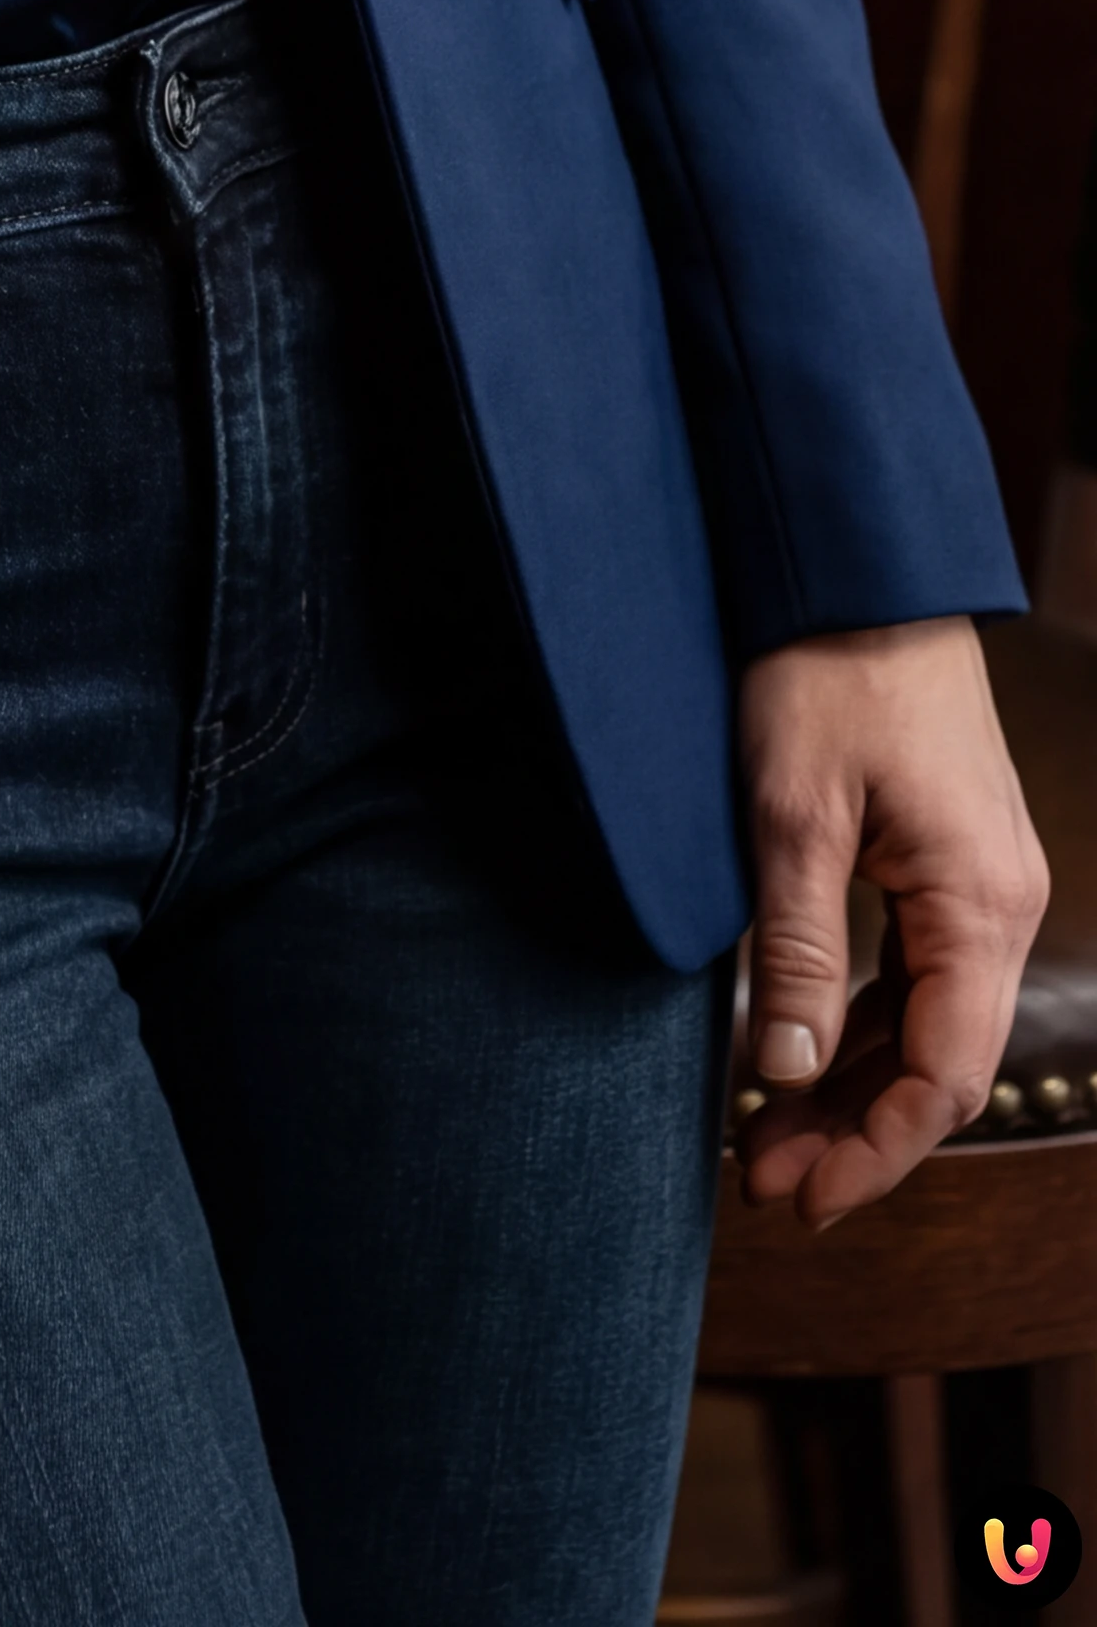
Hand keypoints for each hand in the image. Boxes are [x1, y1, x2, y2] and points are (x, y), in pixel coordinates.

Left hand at [734, 616, 1045, 1226]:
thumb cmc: (826, 668)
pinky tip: (802, 1059)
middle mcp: (1001, 905)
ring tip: (766, 1140)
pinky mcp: (949, 862)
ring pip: (925, 1024)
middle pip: (937, 1063)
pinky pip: (916, 975)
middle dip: (855, 1134)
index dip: (875, 1150)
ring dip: (852, 1086)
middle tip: (762, 1184)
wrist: (861, 565)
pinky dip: (860, 1026)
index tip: (800, 1199)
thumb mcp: (791, 809)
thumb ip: (797, 946)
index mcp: (979, 903)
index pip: (942, 1076)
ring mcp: (980, 884)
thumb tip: (786, 1073)